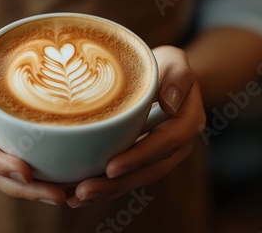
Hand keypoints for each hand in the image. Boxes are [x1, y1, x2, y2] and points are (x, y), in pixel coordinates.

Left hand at [66, 45, 205, 207]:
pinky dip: (102, 186)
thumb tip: (170, 102)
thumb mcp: (176, 63)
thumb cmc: (167, 66)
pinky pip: (124, 176)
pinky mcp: (140, 158)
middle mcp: (175, 146)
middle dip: (115, 185)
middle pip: (146, 172)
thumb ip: (178, 79)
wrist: (165, 76)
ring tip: (74, 198)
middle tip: (83, 192)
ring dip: (105, 191)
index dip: (138, 158)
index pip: (164, 144)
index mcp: (186, 124)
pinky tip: (76, 193)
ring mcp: (157, 156)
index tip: (111, 168)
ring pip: (133, 179)